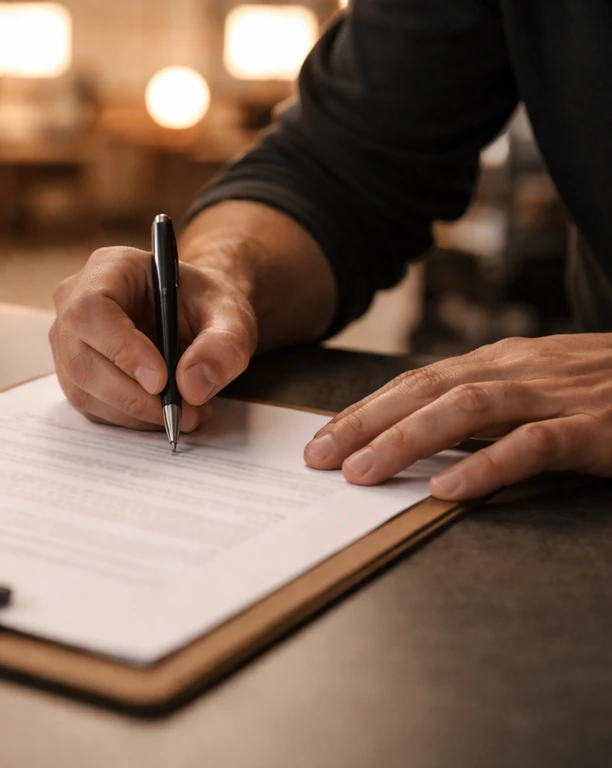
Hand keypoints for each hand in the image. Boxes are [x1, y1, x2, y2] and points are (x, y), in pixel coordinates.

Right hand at [49, 246, 257, 430]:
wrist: (194, 316)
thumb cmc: (204, 305)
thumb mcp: (230, 315)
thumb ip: (223, 344)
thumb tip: (192, 386)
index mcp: (109, 269)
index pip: (91, 310)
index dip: (121, 349)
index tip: (161, 380)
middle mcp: (75, 302)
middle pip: (81, 358)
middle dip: (132, 396)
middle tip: (181, 412)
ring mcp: (68, 340)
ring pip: (83, 389)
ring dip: (134, 413)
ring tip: (184, 414)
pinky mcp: (74, 373)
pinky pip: (92, 406)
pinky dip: (130, 418)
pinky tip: (163, 411)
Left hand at [304, 334, 611, 499]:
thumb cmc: (608, 388)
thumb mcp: (541, 387)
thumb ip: (488, 406)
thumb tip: (419, 438)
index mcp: (502, 360)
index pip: (416, 381)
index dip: (364, 409)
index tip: (321, 439)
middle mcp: (521, 369)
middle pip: (426, 390)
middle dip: (365, 423)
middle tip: (318, 458)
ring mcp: (559, 395)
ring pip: (467, 410)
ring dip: (407, 441)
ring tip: (363, 474)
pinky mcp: (596, 427)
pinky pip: (533, 445)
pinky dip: (486, 467)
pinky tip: (448, 490)